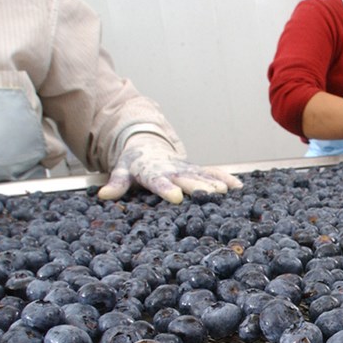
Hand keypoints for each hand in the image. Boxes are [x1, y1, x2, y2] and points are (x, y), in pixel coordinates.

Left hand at [97, 134, 242, 203]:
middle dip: (198, 186)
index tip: (176, 197)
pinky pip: (212, 172)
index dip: (167, 189)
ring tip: (226, 191)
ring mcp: (186, 168)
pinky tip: (238, 187)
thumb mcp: (121, 171)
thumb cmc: (134, 163)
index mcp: (152, 172)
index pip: (159, 181)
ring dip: (214, 183)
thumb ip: (116, 184)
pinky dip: (225, 178)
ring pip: (202, 175)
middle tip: (211, 193)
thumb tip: (103, 195)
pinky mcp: (196, 168)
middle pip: (186, 179)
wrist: (146, 145)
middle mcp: (172, 169)